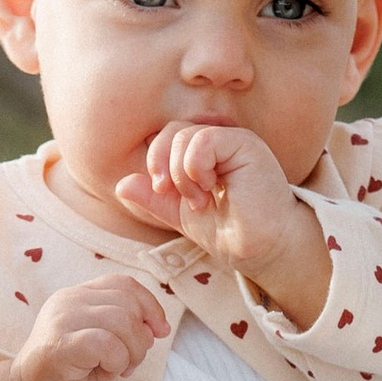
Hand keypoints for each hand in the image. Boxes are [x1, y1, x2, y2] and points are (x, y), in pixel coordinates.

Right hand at [7, 275, 169, 380]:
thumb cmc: (73, 379)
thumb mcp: (107, 346)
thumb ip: (129, 329)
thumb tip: (157, 327)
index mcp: (77, 296)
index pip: (123, 284)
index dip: (150, 306)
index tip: (159, 332)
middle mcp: (67, 302)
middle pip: (126, 301)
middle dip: (141, 336)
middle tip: (130, 362)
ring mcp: (60, 321)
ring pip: (121, 320)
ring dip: (133, 350)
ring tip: (121, 369)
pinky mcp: (59, 347)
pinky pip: (105, 343)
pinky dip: (117, 360)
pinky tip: (107, 371)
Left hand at [116, 124, 330, 326]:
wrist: (260, 249)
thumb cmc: (229, 231)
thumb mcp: (181, 214)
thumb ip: (154, 198)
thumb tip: (121, 185)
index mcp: (203, 152)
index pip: (166, 137)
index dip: (154, 160)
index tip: (160, 190)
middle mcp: (219, 140)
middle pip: (171, 131)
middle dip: (161, 164)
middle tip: (172, 194)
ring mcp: (233, 140)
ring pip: (184, 136)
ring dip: (181, 174)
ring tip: (199, 200)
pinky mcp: (246, 144)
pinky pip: (204, 140)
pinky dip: (196, 168)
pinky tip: (210, 189)